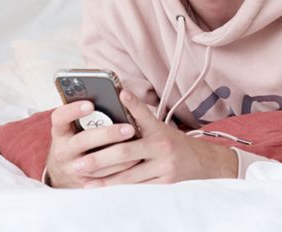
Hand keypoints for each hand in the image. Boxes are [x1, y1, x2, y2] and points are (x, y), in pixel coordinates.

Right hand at [44, 100, 139, 187]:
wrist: (62, 172)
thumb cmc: (74, 139)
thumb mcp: (72, 127)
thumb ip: (87, 116)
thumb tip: (112, 98)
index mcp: (59, 132)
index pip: (60, 117)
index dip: (73, 110)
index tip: (90, 104)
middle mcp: (62, 151)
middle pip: (83, 141)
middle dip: (107, 134)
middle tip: (129, 128)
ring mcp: (72, 169)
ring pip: (96, 162)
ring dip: (118, 153)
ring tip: (137, 143)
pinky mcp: (84, 183)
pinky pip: (104, 177)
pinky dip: (120, 168)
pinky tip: (135, 159)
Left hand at [75, 90, 237, 186]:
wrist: (202, 162)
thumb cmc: (173, 142)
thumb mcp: (160, 128)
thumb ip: (139, 121)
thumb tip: (118, 103)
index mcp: (159, 130)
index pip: (144, 114)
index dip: (133, 103)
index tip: (121, 93)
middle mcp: (161, 147)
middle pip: (126, 153)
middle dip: (99, 159)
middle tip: (79, 163)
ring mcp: (164, 166)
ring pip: (129, 175)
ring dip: (104, 179)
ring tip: (84, 180)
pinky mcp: (164, 182)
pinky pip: (137, 187)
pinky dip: (118, 188)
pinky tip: (102, 188)